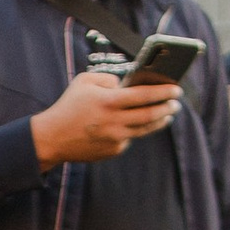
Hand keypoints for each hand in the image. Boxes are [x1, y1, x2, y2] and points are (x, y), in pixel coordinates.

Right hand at [29, 72, 179, 166]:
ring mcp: (115, 138)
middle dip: (167, 107)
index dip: (163, 92)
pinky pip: (130, 138)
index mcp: (108, 101)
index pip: (144, 95)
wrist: (52, 138)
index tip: (176, 88)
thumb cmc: (69, 105)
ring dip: (159, 120)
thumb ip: (109, 79)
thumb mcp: (85, 82)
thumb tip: (128, 83)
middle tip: (176, 102)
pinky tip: (138, 124)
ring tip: (167, 114)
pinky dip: (135, 130)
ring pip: (145, 129)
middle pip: (149, 114)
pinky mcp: (113, 150)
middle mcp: (114, 121)